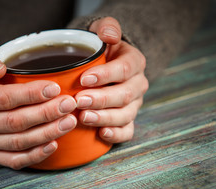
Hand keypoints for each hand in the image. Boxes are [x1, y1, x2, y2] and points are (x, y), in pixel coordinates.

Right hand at [0, 50, 76, 168]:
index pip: (4, 98)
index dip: (31, 94)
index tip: (55, 88)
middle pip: (15, 122)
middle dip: (46, 113)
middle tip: (69, 104)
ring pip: (18, 142)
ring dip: (47, 133)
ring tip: (69, 121)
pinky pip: (15, 160)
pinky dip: (35, 155)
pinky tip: (54, 144)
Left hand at [75, 17, 148, 142]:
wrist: (104, 66)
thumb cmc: (100, 49)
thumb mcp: (102, 31)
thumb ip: (107, 27)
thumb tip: (109, 35)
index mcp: (134, 62)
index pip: (124, 69)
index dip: (105, 76)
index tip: (83, 79)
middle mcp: (137, 84)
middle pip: (124, 95)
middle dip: (101, 100)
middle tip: (78, 101)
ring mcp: (134, 104)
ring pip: (125, 115)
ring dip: (105, 118)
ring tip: (84, 118)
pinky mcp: (127, 120)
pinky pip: (127, 131)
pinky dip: (117, 135)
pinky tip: (102, 133)